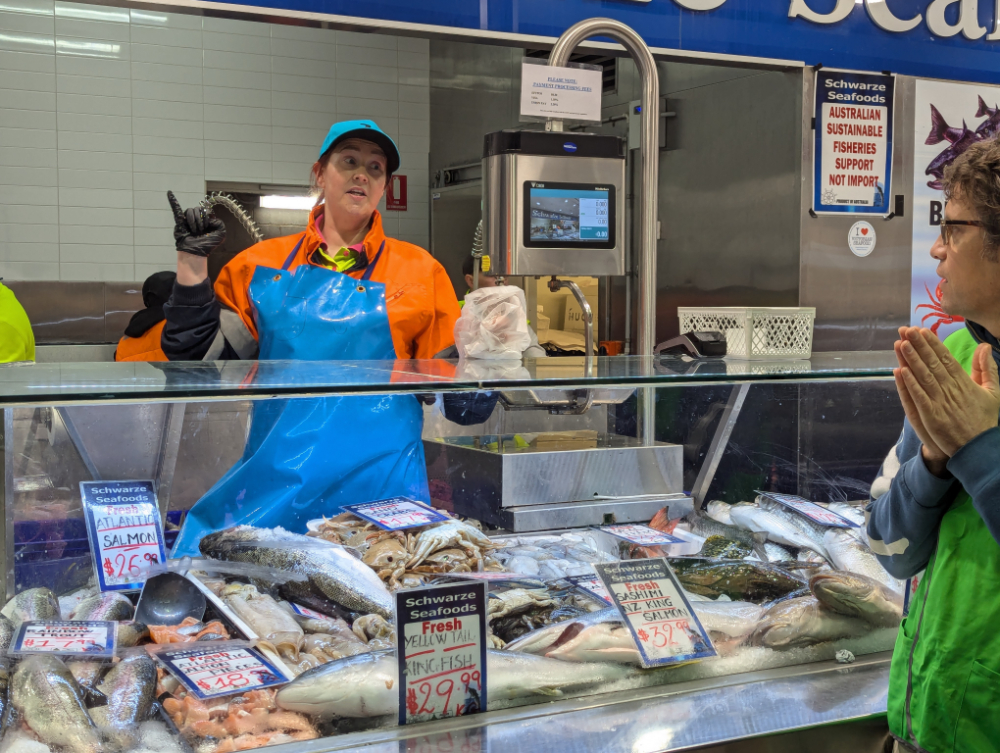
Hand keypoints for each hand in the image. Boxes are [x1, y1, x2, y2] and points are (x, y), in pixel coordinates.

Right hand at [168, 190, 225, 257]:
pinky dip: (172, 201)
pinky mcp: (180, 222)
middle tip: (201, 230)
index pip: (206, 210)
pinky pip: (176, 209)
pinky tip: (170, 193)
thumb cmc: (207, 245)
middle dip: (201, 220)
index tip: (208, 226)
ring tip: (194, 230)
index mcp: (205, 220)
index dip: (207, 217)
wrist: (196, 252)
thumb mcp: (220, 234)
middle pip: (198, 209)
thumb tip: (210, 217)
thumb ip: (220, 223)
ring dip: (193, 221)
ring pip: (190, 211)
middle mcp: (196, 219)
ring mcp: (187, 220)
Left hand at [896, 327, 999, 456]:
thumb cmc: (984, 420)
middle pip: (933, 363)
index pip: (946, 358)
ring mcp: (941, 402)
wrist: (978, 448)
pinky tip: (901, 371)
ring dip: (912, 359)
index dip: (933, 344)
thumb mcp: (993, 392)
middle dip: (919, 345)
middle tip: (906, 330)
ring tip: (900, 343)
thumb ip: (987, 369)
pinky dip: (910, 383)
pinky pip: (919, 396)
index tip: (922, 330)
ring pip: (924, 376)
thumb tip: (985, 346)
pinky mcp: (932, 416)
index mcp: (965, 382)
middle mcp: (951, 390)